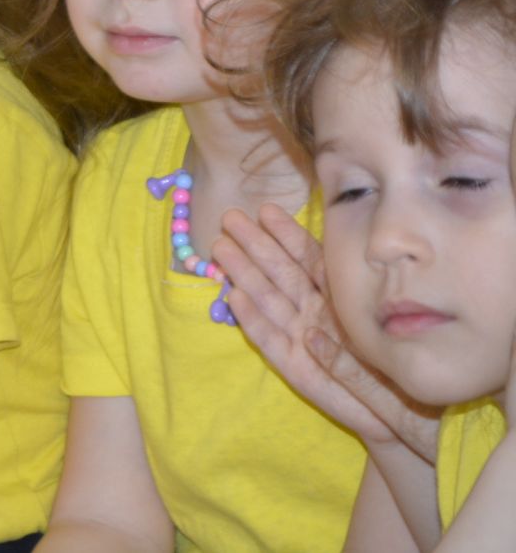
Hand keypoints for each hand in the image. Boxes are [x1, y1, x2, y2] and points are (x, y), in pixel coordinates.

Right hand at [215, 205, 438, 460]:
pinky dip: (253, 321)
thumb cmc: (397, 368)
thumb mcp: (385, 326)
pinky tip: (234, 297)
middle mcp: (316, 315)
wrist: (405, 417)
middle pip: (282, 274)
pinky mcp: (297, 371)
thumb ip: (360, 303)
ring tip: (221, 247)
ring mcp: (303, 341)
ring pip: (269, 301)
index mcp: (338, 301)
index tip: (267, 211)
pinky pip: (272, 343)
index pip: (310, 261)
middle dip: (255, 245)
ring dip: (244, 274)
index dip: (288, 235)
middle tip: (230, 218)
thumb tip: (355, 266)